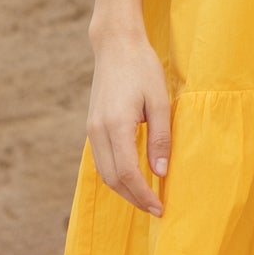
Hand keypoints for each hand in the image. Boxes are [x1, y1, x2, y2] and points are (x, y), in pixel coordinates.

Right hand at [86, 29, 171, 214]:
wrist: (116, 45)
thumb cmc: (142, 68)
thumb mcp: (160, 101)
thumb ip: (160, 138)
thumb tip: (161, 173)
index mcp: (116, 124)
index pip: (127, 172)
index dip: (143, 194)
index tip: (160, 208)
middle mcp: (98, 130)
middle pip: (112, 178)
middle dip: (134, 198)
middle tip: (156, 209)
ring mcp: (92, 128)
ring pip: (104, 172)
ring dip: (124, 190)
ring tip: (147, 198)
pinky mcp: (93, 126)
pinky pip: (102, 160)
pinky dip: (116, 175)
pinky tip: (134, 178)